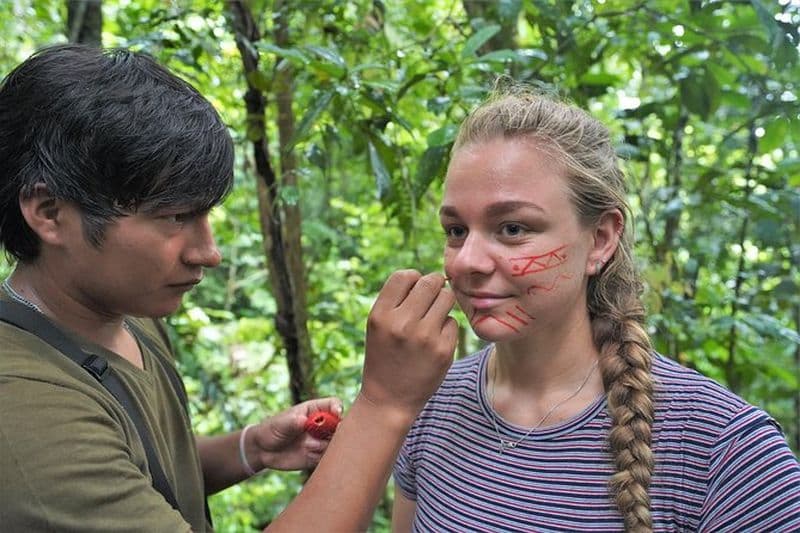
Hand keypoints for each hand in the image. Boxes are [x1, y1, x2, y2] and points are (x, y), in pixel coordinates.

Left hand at [251, 397, 342, 470]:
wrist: (263, 451)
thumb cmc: (271, 430)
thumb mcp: (280, 424)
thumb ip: (293, 422)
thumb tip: (303, 421)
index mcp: (314, 410)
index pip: (333, 404)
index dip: (337, 408)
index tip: (336, 415)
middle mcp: (321, 425)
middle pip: (341, 424)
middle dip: (339, 430)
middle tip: (328, 435)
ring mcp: (321, 441)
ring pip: (336, 443)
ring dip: (328, 446)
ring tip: (309, 447)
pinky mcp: (318, 456)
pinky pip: (328, 459)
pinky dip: (325, 459)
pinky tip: (310, 456)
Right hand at [361, 270, 457, 417]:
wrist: (388, 399)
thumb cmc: (384, 356)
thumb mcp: (378, 325)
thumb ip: (398, 300)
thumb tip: (430, 277)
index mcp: (380, 315)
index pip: (404, 275)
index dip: (413, 279)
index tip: (413, 291)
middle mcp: (402, 323)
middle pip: (431, 282)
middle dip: (433, 286)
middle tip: (430, 300)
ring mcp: (424, 337)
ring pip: (446, 298)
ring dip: (442, 304)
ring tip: (432, 319)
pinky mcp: (443, 350)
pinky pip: (452, 322)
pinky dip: (446, 328)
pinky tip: (434, 341)